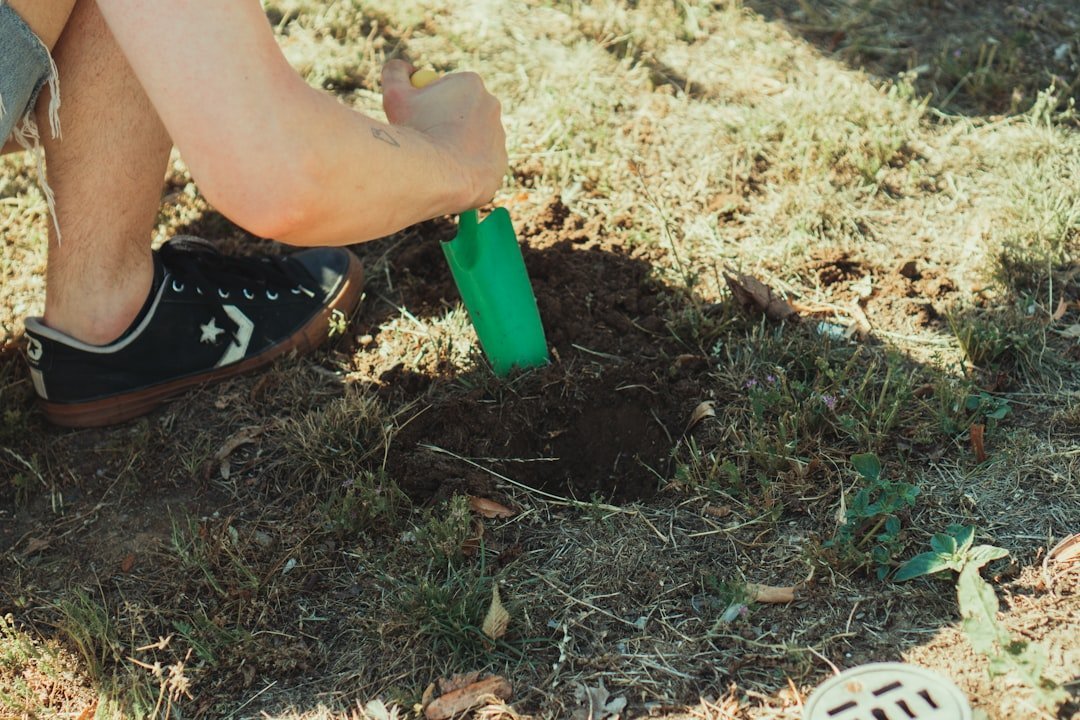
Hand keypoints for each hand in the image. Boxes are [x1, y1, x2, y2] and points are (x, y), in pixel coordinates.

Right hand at [381, 59, 506, 209]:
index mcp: (471, 84)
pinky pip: (479, 164)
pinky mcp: (500, 163)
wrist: (437, 174)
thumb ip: (395, 72)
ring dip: (456, 145)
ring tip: (437, 158)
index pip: (448, 89)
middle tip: (425, 138)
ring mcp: (499, 136)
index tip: (417, 116)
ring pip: (472, 139)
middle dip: (445, 122)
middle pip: (462, 112)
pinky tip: (450, 173)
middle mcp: (491, 105)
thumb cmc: (416, 131)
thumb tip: (404, 67)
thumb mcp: (395, 96)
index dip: (429, 102)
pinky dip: (465, 168)